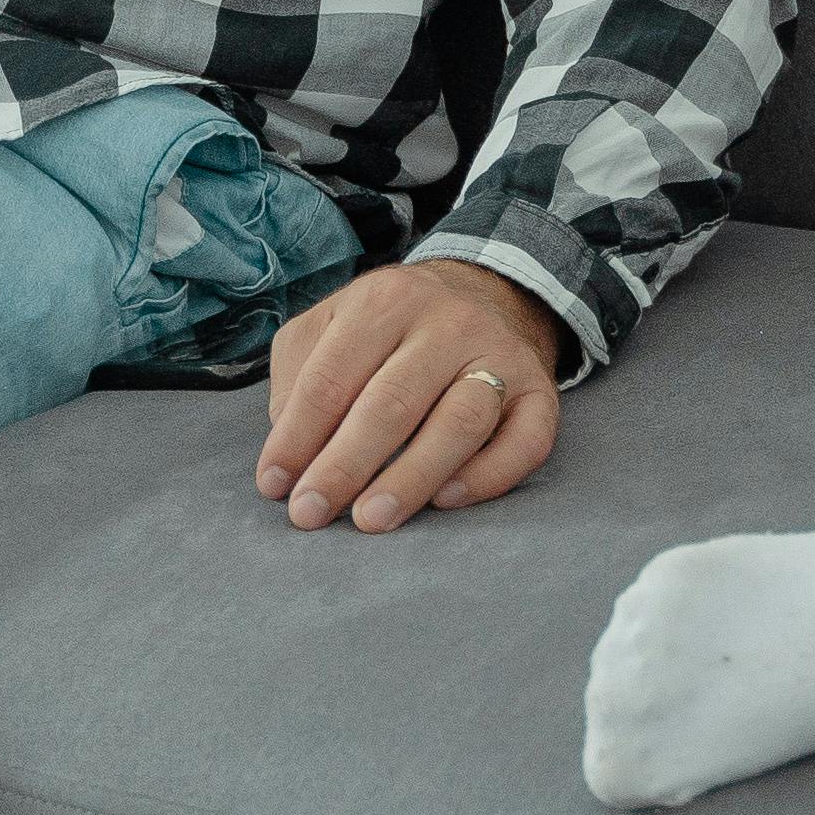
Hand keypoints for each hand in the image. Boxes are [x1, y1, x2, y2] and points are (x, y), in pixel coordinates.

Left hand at [257, 258, 565, 533]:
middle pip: (392, 402)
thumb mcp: (331, 324)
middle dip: (345, 465)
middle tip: (312, 513)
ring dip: (412, 478)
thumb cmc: (389, 330)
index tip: (275, 486)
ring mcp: (500, 355)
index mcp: (384, 300)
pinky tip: (446, 501)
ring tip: (371, 519)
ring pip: (460, 422)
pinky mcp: (540, 391)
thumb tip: (291, 451)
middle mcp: (447, 322)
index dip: (298, 436)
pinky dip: (488, 476)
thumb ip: (299, 376)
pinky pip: (524, 442)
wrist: (484, 294)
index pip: (332, 378)